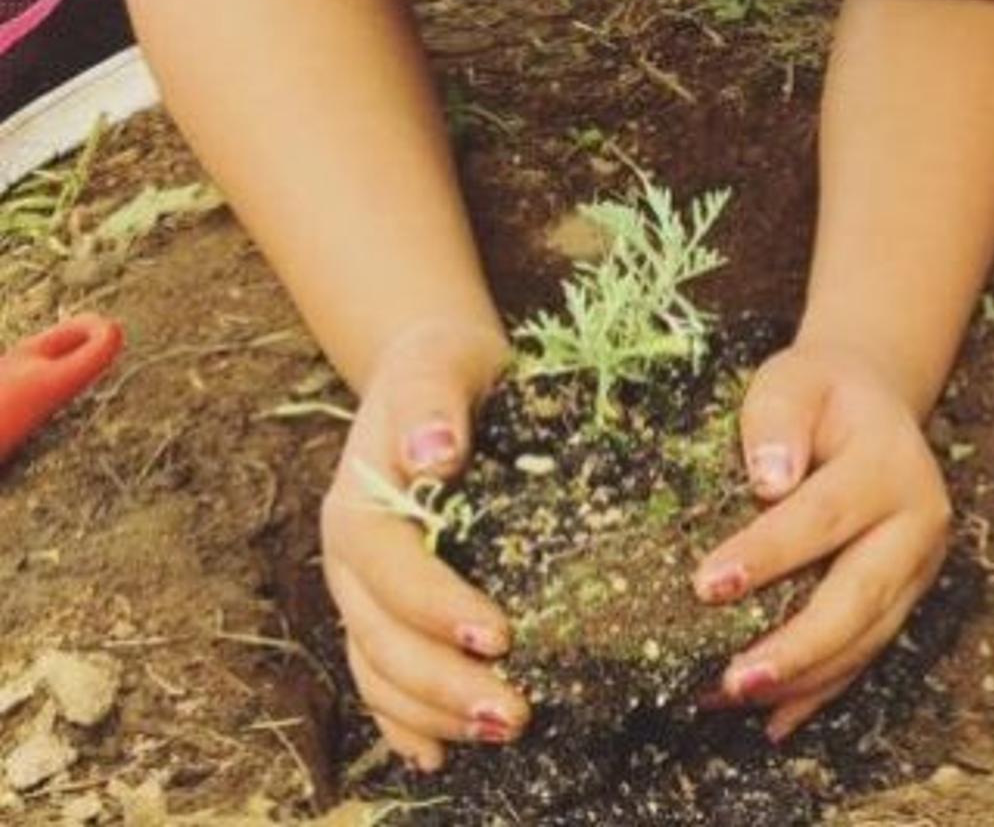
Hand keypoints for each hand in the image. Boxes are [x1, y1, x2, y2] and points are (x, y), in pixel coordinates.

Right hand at [320, 325, 523, 770]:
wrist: (430, 371)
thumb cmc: (445, 364)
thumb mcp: (442, 362)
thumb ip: (432, 402)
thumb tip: (434, 451)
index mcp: (359, 504)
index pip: (390, 570)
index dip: (436, 608)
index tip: (499, 635)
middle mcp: (351, 559)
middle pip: (383, 639)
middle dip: (445, 686)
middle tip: (517, 713)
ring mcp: (364, 592)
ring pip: (380, 671)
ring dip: (434, 714)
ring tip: (504, 733)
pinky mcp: (388, 609)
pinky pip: (382, 679)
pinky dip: (406, 724)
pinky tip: (443, 756)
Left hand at [693, 344, 951, 741]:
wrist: (873, 401)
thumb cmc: (818, 394)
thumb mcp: (792, 381)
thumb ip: (777, 420)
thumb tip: (768, 481)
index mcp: (889, 464)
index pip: (824, 516)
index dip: (768, 554)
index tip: (706, 585)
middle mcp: (919, 520)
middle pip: (860, 595)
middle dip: (797, 646)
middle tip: (732, 680)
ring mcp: (919, 565)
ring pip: (867, 636)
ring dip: (803, 679)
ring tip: (732, 700)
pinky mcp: (906, 595)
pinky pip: (866, 651)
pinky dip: (821, 689)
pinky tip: (772, 722)